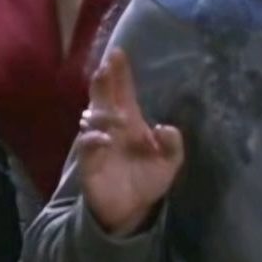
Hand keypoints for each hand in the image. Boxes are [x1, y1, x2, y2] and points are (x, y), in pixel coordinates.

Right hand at [78, 48, 183, 235]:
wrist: (130, 209)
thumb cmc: (147, 179)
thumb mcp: (170, 163)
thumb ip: (173, 145)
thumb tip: (165, 127)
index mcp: (131, 122)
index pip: (124, 91)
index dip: (120, 73)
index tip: (117, 53)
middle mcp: (111, 126)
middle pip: (104, 97)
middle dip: (103, 81)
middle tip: (104, 67)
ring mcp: (98, 141)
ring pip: (92, 117)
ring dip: (102, 112)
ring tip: (113, 113)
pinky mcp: (89, 161)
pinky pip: (87, 144)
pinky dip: (94, 138)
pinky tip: (104, 138)